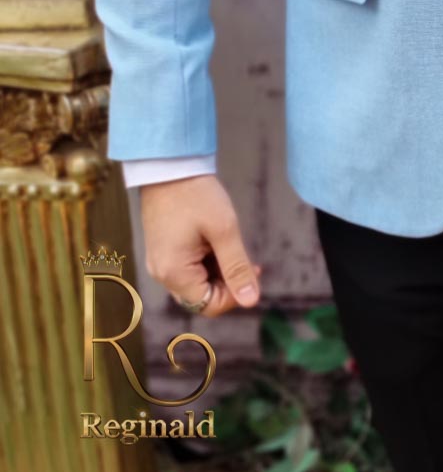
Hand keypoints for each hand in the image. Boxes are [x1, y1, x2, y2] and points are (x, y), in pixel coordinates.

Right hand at [140, 174, 261, 317]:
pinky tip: (217, 240)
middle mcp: (162, 274)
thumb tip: (251, 301)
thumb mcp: (224, 230)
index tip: (253, 270)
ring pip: (197, 281)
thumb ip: (237, 267)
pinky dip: (207, 260)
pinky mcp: (163, 250)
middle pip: (202, 296)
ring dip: (219, 269)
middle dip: (228, 281)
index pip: (209, 305)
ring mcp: (161, 262)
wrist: (170, 166)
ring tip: (231, 242)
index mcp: (174, 273)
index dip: (235, 294)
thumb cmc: (196, 195)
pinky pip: (188, 267)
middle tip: (248, 256)